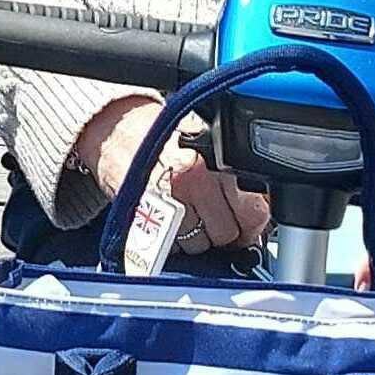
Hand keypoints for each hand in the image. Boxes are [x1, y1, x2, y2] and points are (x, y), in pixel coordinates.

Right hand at [69, 96, 267, 259]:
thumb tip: (259, 204)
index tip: (248, 225)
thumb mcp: (205, 141)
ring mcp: (167, 202)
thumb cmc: (160, 132)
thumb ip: (232, 174)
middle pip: (226, 233)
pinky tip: (169, 222)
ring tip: (187, 216)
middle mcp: (193, 181)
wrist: (115, 127)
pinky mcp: (144, 218)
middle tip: (214, 218)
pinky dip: (172, 242)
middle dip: (224, 231)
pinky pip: (170, 248)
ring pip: (199, 246)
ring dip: (197, 239)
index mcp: (214, 161)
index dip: (252, 223)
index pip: (252, 210)